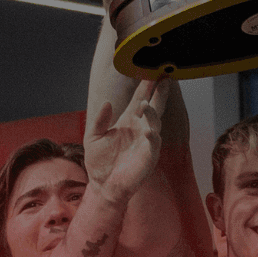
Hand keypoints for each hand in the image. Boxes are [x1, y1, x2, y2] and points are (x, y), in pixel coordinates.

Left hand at [84, 78, 165, 206]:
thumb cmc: (99, 163)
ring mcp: (146, 142)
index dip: (145, 85)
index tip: (150, 70)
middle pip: (153, 106)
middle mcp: (140, 128)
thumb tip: (108, 103)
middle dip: (159, 92)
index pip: (139, 99)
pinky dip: (153, 136)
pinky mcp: (149, 157)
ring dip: (152, 113)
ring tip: (145, 105)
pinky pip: (154, 144)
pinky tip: (148, 131)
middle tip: (164, 76)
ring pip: (154, 122)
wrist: (103, 186)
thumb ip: (100, 120)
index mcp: (128, 121)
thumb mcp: (93, 137)